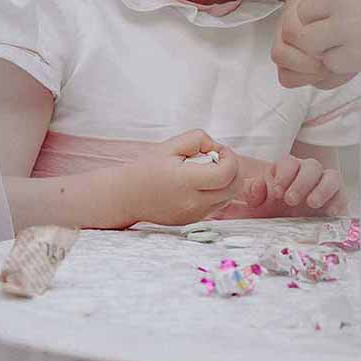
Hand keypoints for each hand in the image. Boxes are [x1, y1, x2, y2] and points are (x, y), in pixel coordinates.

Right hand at [113, 130, 270, 226]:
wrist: (127, 196)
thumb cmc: (146, 169)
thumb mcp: (169, 145)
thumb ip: (197, 139)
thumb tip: (217, 149)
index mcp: (186, 181)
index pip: (227, 173)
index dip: (230, 158)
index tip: (219, 151)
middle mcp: (193, 202)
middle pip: (234, 187)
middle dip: (232, 169)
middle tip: (215, 159)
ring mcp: (195, 215)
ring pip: (229, 198)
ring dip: (226, 181)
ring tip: (205, 172)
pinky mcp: (194, 221)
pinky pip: (217, 205)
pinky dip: (217, 192)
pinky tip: (199, 184)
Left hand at [258, 153, 346, 215]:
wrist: (285, 236)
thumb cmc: (270, 217)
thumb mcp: (256, 208)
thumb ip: (252, 194)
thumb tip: (257, 185)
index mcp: (287, 173)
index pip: (289, 162)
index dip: (284, 174)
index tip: (276, 192)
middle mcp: (307, 177)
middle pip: (311, 166)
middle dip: (301, 182)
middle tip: (290, 200)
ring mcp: (324, 187)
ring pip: (331, 176)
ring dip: (322, 188)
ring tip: (312, 203)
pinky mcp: (338, 201)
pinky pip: (343, 195)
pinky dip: (338, 201)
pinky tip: (329, 212)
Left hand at [276, 0, 360, 84]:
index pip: (302, 2)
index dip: (312, 17)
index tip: (325, 25)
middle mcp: (338, 1)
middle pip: (297, 24)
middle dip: (310, 36)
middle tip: (329, 44)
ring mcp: (345, 28)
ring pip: (309, 46)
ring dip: (322, 52)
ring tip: (346, 52)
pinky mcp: (357, 54)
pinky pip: (330, 66)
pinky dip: (340, 68)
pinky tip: (360, 61)